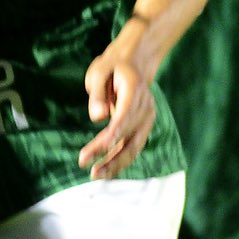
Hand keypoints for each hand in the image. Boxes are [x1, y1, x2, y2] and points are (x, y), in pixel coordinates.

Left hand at [79, 19, 159, 178]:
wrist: (135, 62)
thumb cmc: (112, 66)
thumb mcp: (99, 70)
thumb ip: (97, 93)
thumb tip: (97, 118)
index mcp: (135, 91)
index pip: (123, 118)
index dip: (111, 137)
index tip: (96, 151)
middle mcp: (146, 107)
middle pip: (129, 137)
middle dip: (111, 157)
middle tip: (91, 171)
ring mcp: (147, 117)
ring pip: (134, 146)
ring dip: (117, 163)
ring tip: (97, 175)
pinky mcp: (143, 125)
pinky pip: (133, 145)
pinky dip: (121, 158)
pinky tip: (106, 169)